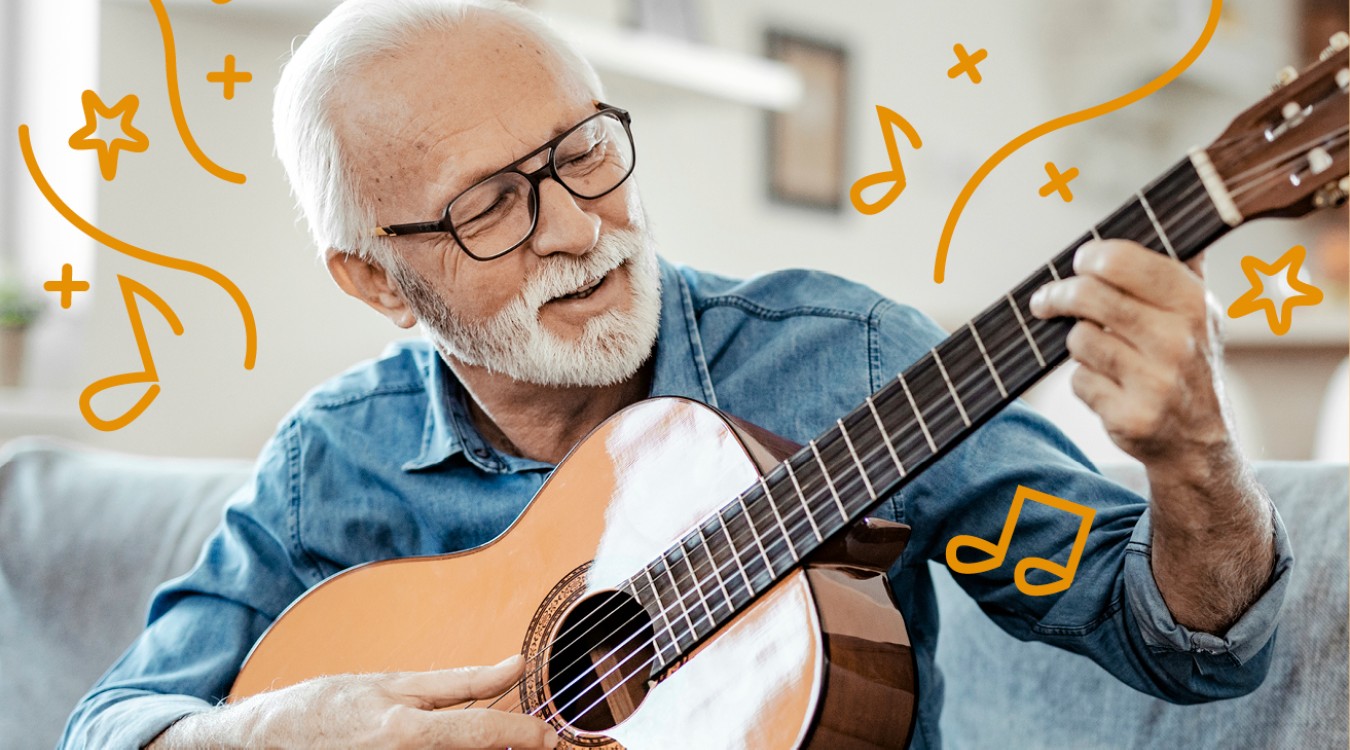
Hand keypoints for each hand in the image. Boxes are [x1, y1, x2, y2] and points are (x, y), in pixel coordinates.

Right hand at [150, 655, 558, 748]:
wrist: (260, 743)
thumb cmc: (327, 707)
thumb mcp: (392, 684)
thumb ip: (458, 682)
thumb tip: (514, 666)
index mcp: (405, 729)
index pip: (480, 733)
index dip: (524, 737)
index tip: (553, 737)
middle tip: (535, 744)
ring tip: (501, 744)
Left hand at [1028, 239, 1233, 468]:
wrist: (1200, 442)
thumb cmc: (1191, 364)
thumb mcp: (1202, 313)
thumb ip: (1184, 266)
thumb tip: (1174, 212)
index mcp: (1194, 304)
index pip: (1121, 260)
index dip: (1089, 257)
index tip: (1078, 263)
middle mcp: (1178, 341)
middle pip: (1088, 297)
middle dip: (1057, 296)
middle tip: (1045, 301)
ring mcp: (1154, 382)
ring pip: (1079, 340)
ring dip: (1079, 345)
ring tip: (1101, 352)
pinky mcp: (1129, 416)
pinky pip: (1078, 381)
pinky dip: (1085, 382)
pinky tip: (1110, 387)